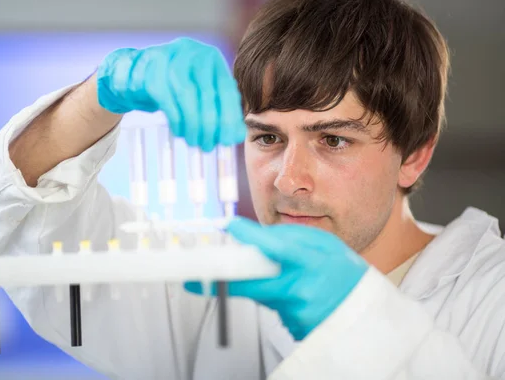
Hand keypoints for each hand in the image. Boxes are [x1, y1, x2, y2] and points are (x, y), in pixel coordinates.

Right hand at [96, 37, 245, 151]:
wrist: (134, 73)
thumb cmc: (173, 87)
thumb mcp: (199, 96)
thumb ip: (219, 112)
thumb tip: (237, 136)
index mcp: (211, 58)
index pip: (226, 90)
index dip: (229, 117)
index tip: (229, 141)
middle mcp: (193, 52)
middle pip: (207, 92)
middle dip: (210, 124)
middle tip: (209, 146)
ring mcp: (171, 56)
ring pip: (187, 93)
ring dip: (192, 122)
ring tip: (194, 142)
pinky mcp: (150, 68)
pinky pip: (166, 96)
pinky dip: (175, 117)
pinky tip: (179, 132)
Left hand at [184, 217, 368, 339]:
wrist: (364, 312)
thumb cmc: (344, 273)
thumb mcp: (324, 245)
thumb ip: (289, 238)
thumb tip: (252, 235)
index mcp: (314, 263)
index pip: (279, 249)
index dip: (251, 238)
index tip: (229, 227)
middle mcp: (305, 291)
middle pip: (253, 286)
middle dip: (220, 281)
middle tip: (191, 280)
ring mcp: (298, 314)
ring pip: (262, 295)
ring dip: (262, 284)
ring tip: (291, 277)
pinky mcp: (293, 329)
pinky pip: (273, 308)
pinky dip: (276, 298)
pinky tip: (297, 294)